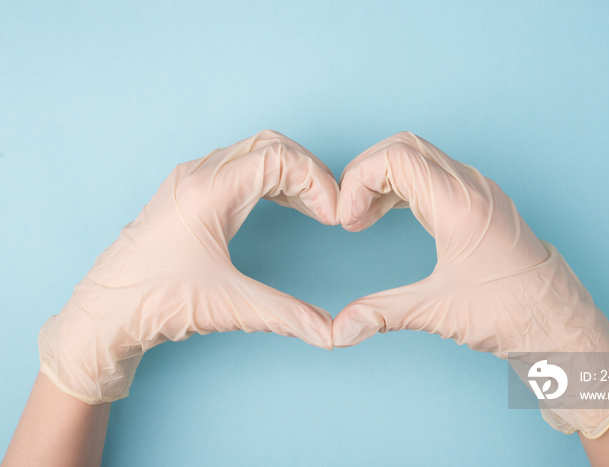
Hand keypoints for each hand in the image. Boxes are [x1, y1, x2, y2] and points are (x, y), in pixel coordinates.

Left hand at [38, 130, 338, 403]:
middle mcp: (198, 174)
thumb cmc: (156, 302)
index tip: (333, 215)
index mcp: (209, 191)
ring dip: (289, 173)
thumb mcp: (229, 306)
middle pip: (270, 144)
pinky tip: (282, 205)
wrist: (106, 313)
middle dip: (309, 171)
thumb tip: (331, 332)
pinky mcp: (186, 191)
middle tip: (330, 207)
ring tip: (313, 208)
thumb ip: (287, 315)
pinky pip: (237, 166)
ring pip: (253, 151)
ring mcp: (189, 179)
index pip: (279, 158)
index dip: (317, 182)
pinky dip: (268, 179)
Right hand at [332, 131, 608, 437]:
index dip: (358, 180)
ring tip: (363, 218)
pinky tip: (389, 214)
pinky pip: (435, 173)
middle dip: (366, 173)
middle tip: (349, 214)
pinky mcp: (482, 202)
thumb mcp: (438, 311)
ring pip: (420, 156)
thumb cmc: (512, 313)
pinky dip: (404, 186)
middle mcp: (472, 187)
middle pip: (404, 146)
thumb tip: (339, 330)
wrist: (559, 322)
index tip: (347, 219)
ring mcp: (480, 190)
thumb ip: (381, 313)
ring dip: (384, 178)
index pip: (395, 157)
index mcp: (460, 205)